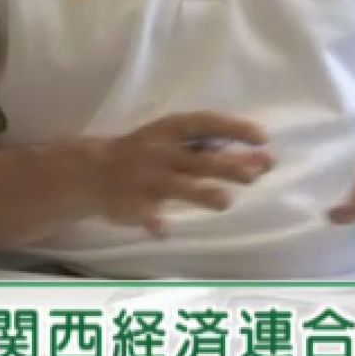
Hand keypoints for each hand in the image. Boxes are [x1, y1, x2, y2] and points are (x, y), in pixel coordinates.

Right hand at [86, 112, 274, 237]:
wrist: (92, 171)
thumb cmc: (146, 152)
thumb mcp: (173, 140)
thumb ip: (210, 148)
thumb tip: (260, 159)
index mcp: (171, 130)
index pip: (207, 124)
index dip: (235, 129)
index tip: (263, 138)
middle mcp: (161, 152)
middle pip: (200, 159)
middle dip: (228, 166)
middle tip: (256, 174)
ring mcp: (146, 179)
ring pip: (178, 186)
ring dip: (201, 193)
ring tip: (225, 201)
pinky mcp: (132, 204)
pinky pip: (145, 215)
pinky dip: (153, 223)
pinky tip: (164, 231)